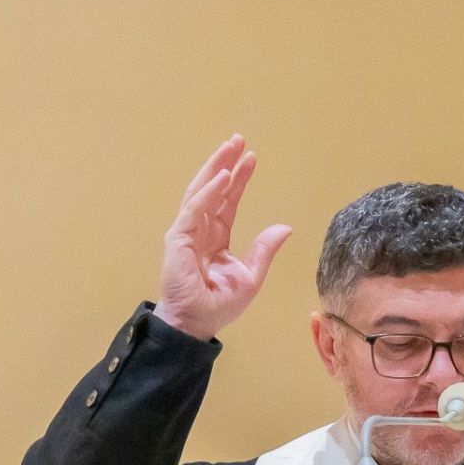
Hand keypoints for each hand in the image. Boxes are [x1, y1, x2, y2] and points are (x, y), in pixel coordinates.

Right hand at [154, 134, 292, 340]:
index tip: (251, 158)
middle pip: (212, 189)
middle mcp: (199, 231)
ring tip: (230, 149)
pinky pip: (195, 210)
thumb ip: (264, 250)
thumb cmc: (218, 305)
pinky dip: (208, 192)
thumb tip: (285, 227)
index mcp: (215, 239)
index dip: (238, 180)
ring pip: (200, 192)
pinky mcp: (178, 240)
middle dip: (224, 163)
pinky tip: (222, 176)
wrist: (196, 324)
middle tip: (238, 140)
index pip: (227, 202)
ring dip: (215, 168)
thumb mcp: (251, 276)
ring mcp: (186, 233)